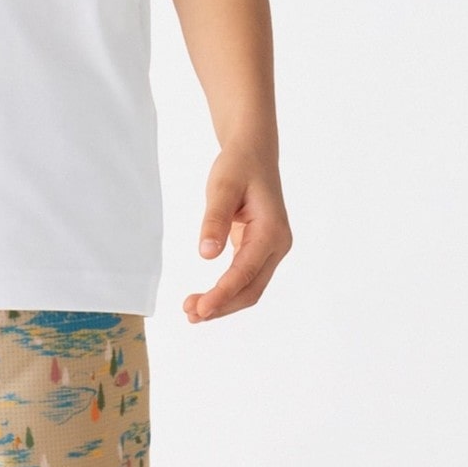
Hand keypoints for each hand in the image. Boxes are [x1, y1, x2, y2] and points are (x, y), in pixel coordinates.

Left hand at [184, 147, 291, 323]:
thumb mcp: (223, 186)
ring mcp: (271, 249)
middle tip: (190, 314)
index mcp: (272, 232)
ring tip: (192, 311)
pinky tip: (207, 298)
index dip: (222, 294)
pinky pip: (245, 277)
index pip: (245, 272)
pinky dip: (227, 290)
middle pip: (251, 289)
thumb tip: (206, 255)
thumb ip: (215, 220)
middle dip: (222, 305)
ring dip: (224, 302)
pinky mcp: (260, 249)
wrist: (253, 152)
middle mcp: (277, 245)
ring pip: (250, 287)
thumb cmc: (238, 165)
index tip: (201, 308)